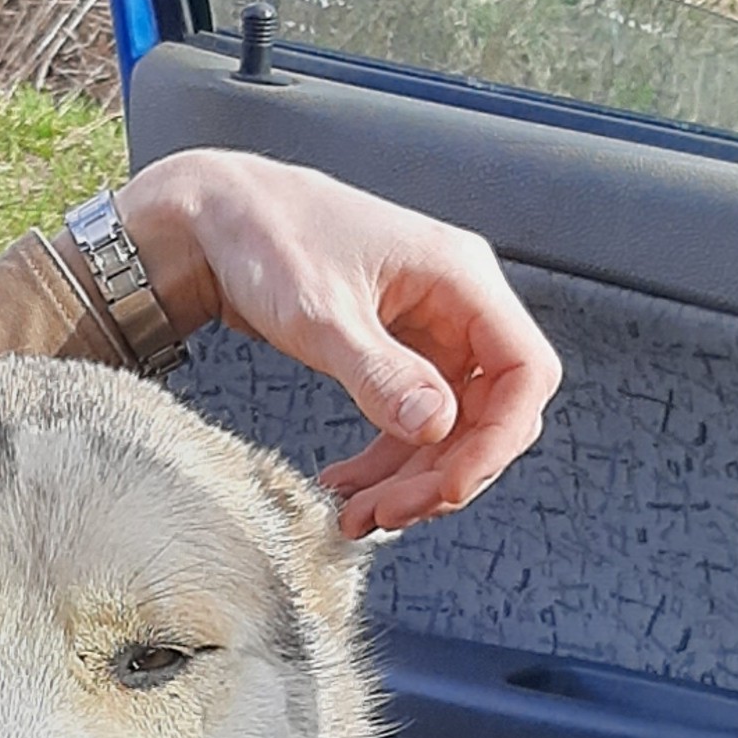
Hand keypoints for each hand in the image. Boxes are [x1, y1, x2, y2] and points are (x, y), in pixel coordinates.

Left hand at [115, 148, 561, 536]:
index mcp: (460, 278)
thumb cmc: (265, 239)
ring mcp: (426, 331)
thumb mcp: (320, 314)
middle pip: (490, 411)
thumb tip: (435, 427)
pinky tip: (346, 486)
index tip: (446, 488)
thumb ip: (378, 372)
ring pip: (449, 427)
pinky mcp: (393, 352)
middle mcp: (455, 304)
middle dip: (445, 473)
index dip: (496, 441)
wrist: (214, 220)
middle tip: (387, 516)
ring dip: (411, 480)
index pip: (523, 372)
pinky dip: (385, 463)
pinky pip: (410, 421)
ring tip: (356, 517)